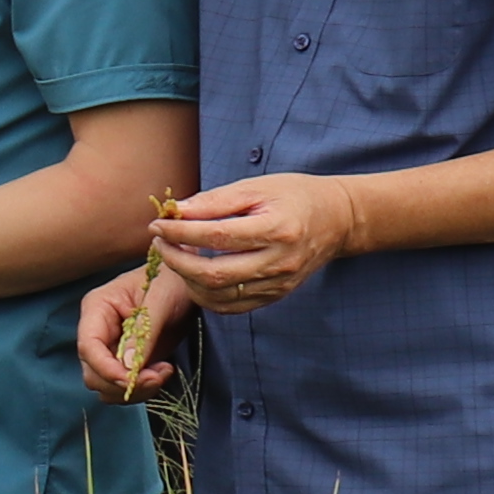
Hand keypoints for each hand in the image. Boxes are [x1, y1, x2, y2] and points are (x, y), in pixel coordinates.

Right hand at [72, 260, 185, 400]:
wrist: (188, 284)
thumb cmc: (172, 281)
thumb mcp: (161, 301)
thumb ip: (143, 333)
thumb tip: (128, 368)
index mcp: (97, 309)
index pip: (88, 347)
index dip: (106, 369)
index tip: (132, 380)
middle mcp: (98, 332)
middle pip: (94, 373)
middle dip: (123, 383)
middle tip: (157, 376)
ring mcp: (112, 349)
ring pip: (107, 386)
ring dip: (135, 390)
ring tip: (163, 371)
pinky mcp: (128, 362)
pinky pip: (125, 387)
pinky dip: (143, 389)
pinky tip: (163, 371)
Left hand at [159, 174, 370, 317]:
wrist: (336, 220)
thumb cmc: (294, 196)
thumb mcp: (256, 187)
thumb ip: (215, 201)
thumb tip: (175, 212)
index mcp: (276, 229)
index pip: (216, 237)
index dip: (180, 233)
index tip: (157, 225)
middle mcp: (279, 262)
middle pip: (214, 274)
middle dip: (177, 260)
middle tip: (159, 243)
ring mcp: (278, 284)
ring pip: (218, 296)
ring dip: (187, 280)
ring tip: (176, 256)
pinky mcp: (275, 296)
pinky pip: (231, 307)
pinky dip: (206, 294)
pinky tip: (195, 275)